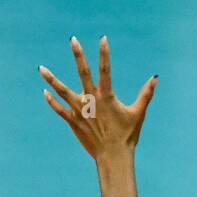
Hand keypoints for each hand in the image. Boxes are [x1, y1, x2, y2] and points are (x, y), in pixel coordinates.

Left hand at [40, 36, 157, 159]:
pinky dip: (52, 101)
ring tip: (41, 68)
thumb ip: (146, 94)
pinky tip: (45, 92)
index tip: (102, 38)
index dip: (104, 53)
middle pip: (83, 73)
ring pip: (62, 91)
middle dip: (78, 55)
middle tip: (73, 39)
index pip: (106, 69)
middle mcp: (91, 100)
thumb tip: (155, 77)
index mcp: (107, 96)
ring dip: (51, 79)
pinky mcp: (73, 122)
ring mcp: (79, 111)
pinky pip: (59, 110)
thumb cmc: (127, 135)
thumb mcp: (138, 113)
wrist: (113, 157)